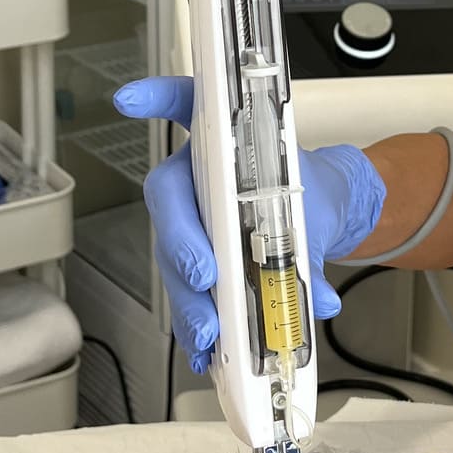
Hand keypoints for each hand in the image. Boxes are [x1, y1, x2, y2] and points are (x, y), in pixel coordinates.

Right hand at [112, 77, 386, 371]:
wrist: (321, 215)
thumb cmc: (308, 195)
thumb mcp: (317, 212)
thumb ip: (315, 251)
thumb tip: (322, 299)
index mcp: (223, 146)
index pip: (185, 106)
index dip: (157, 98)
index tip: (131, 98)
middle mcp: (196, 180)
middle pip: (171, 203)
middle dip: (183, 241)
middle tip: (203, 275)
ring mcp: (190, 222)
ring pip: (172, 256)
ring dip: (187, 298)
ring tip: (207, 335)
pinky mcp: (196, 262)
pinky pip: (185, 293)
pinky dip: (193, 327)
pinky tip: (201, 354)